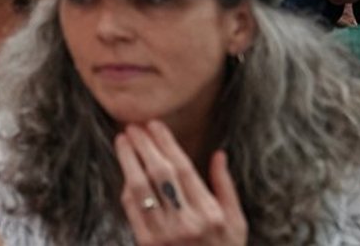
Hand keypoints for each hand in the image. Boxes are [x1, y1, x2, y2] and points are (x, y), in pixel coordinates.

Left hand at [115, 121, 246, 244]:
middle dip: (144, 145)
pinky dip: (127, 188)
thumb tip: (219, 154)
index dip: (166, 143)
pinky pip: (132, 209)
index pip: (183, 168)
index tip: (155, 124)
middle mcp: (188, 222)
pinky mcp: (147, 244)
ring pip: (141, 187)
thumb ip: (225, 187)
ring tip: (122, 140)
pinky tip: (125, 172)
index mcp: (211, 213)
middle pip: (160, 173)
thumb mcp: (236, 223)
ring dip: (128, 160)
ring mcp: (165, 234)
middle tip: (134, 126)